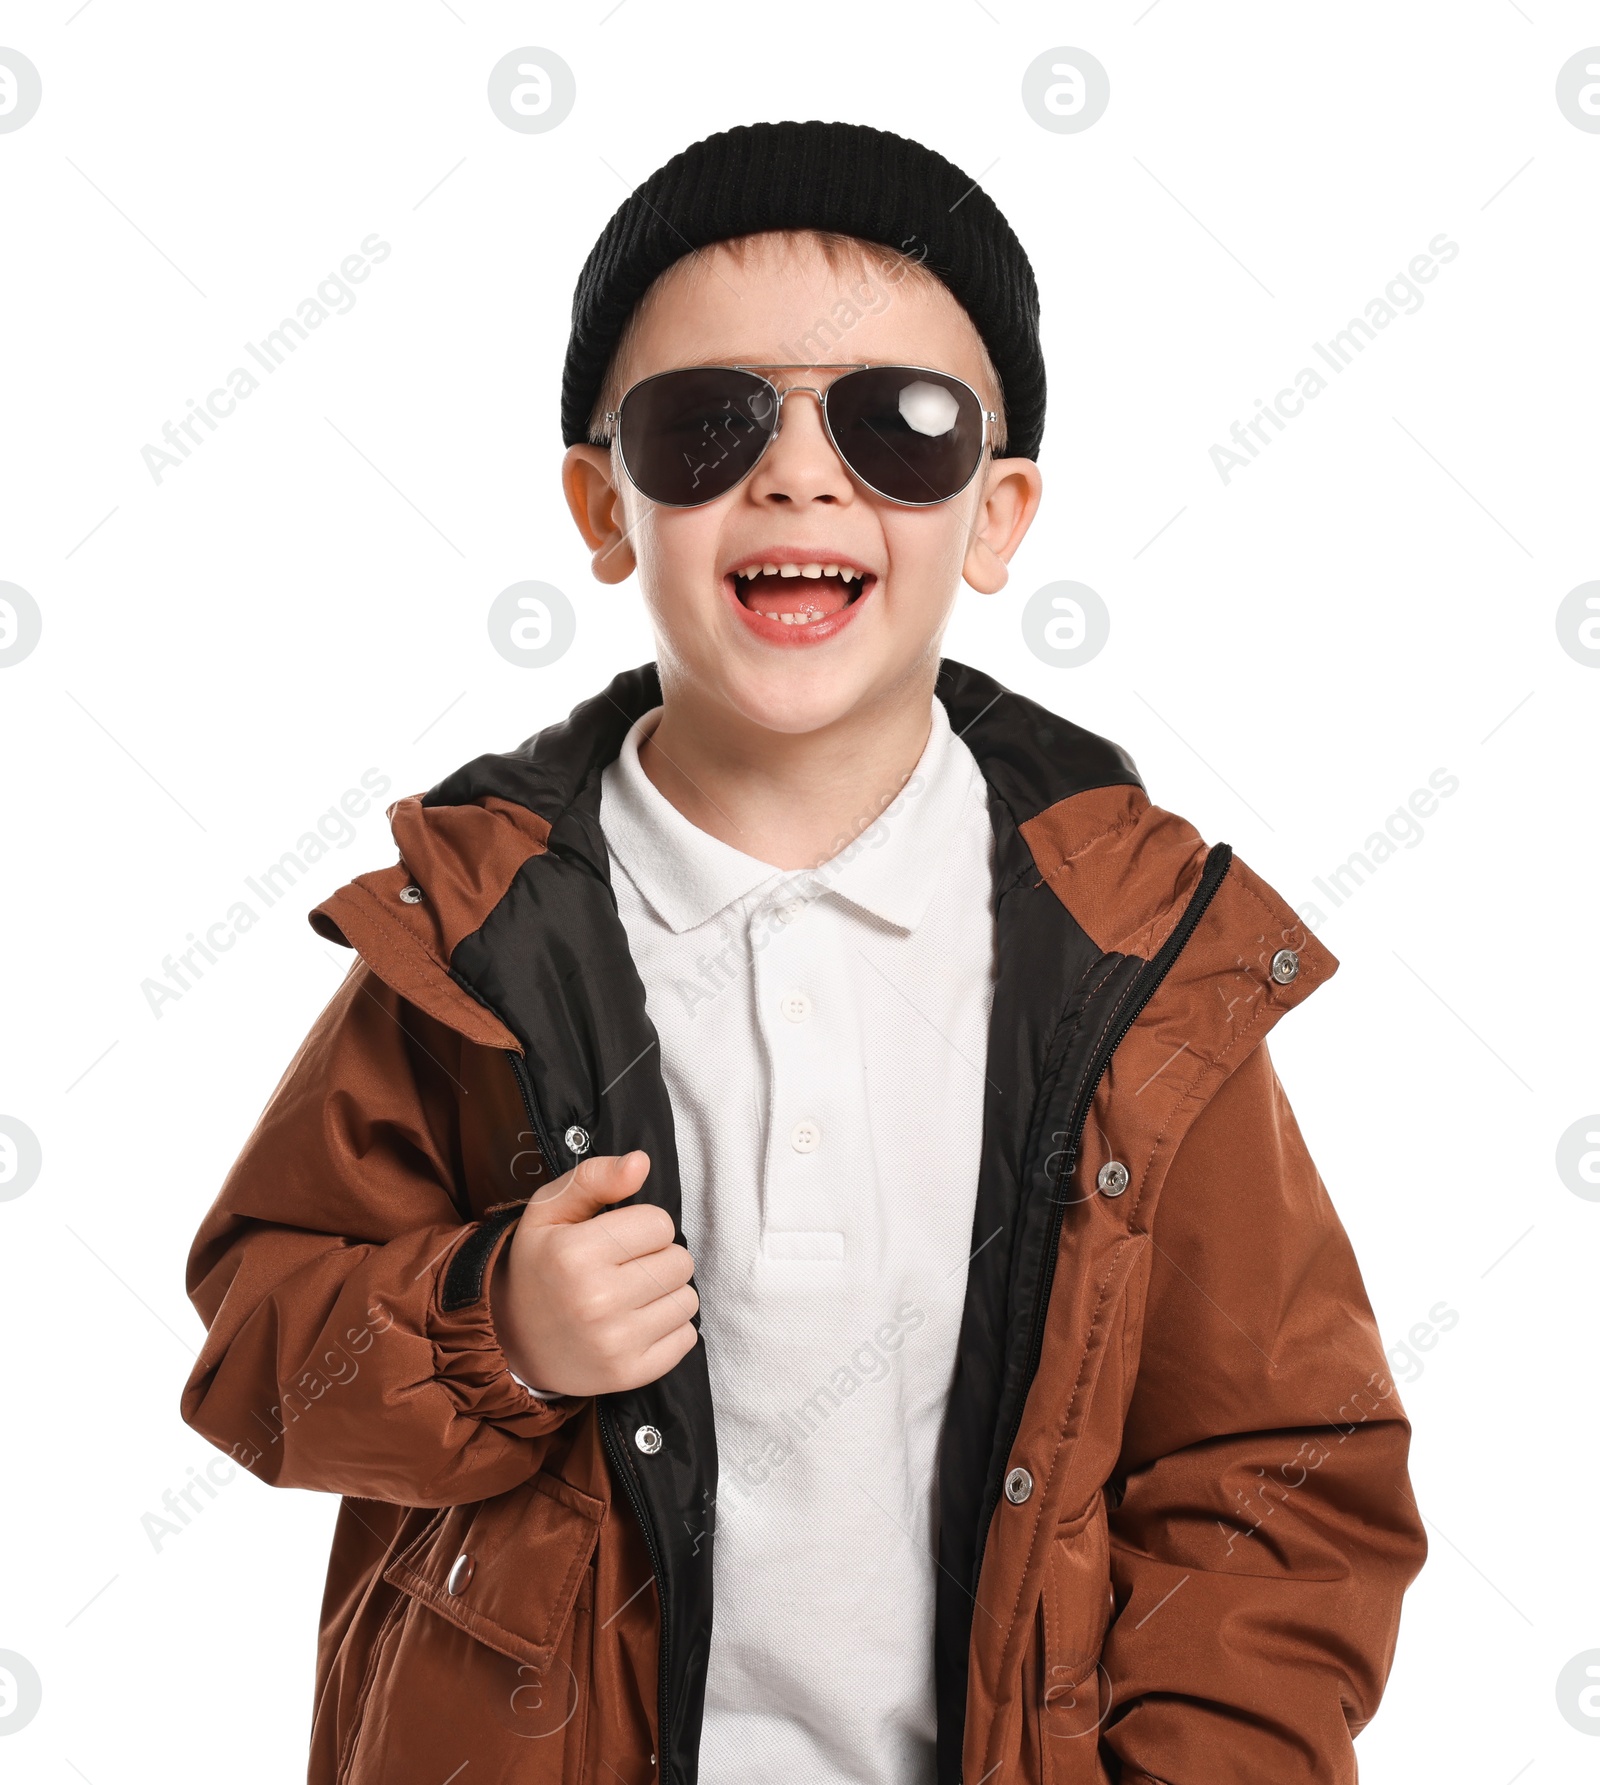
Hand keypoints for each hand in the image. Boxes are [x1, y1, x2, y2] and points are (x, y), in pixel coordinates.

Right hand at [489, 1150, 698, 1397]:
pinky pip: (686, 1338)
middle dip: (658, 1259)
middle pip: (680, 1261)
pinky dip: (669, 1328)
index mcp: (575, 1253)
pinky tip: (637, 1324)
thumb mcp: (550, 1210)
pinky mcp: (629, 1374)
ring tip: (631, 1296)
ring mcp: (614, 1343)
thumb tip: (640, 1162)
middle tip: (625, 1269)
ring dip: (666, 1294)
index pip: (660, 1223)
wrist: (511, 1340)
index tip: (617, 1240)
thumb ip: (595, 1178)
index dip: (643, 1227)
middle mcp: (596, 1300)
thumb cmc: (539, 1265)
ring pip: (688, 1299)